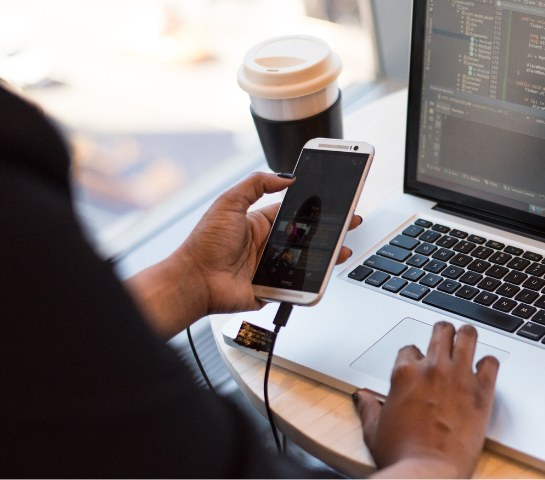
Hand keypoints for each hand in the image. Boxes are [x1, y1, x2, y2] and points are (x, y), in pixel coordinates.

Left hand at [125, 173, 361, 337]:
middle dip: (329, 230)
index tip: (333, 201)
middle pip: (306, 236)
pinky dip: (312, 280)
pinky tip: (326, 271)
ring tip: (343, 248)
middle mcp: (267, 244)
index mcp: (259, 223)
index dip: (314, 207)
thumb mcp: (228, 202)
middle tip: (350, 222)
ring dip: (327, 254)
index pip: (294, 212)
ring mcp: (271, 267)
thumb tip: (285, 176)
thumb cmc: (205, 244)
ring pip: (307, 260)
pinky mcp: (273, 288)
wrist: (194, 280)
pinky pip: (297, 284)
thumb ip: (256, 184)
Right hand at [355, 322, 499, 478]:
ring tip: (467, 342)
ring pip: (468, 335)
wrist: (427, 474)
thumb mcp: (374, 431)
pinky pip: (491, 362)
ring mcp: (459, 377)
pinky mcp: (482, 392)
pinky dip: (488, 364)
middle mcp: (432, 369)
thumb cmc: (401, 456)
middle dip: (443, 333)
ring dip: (467, 337)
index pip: (410, 349)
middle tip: (446, 340)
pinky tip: (484, 371)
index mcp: (404, 374)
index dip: (415, 357)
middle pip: (441, 331)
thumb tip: (362, 397)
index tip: (419, 366)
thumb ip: (368, 408)